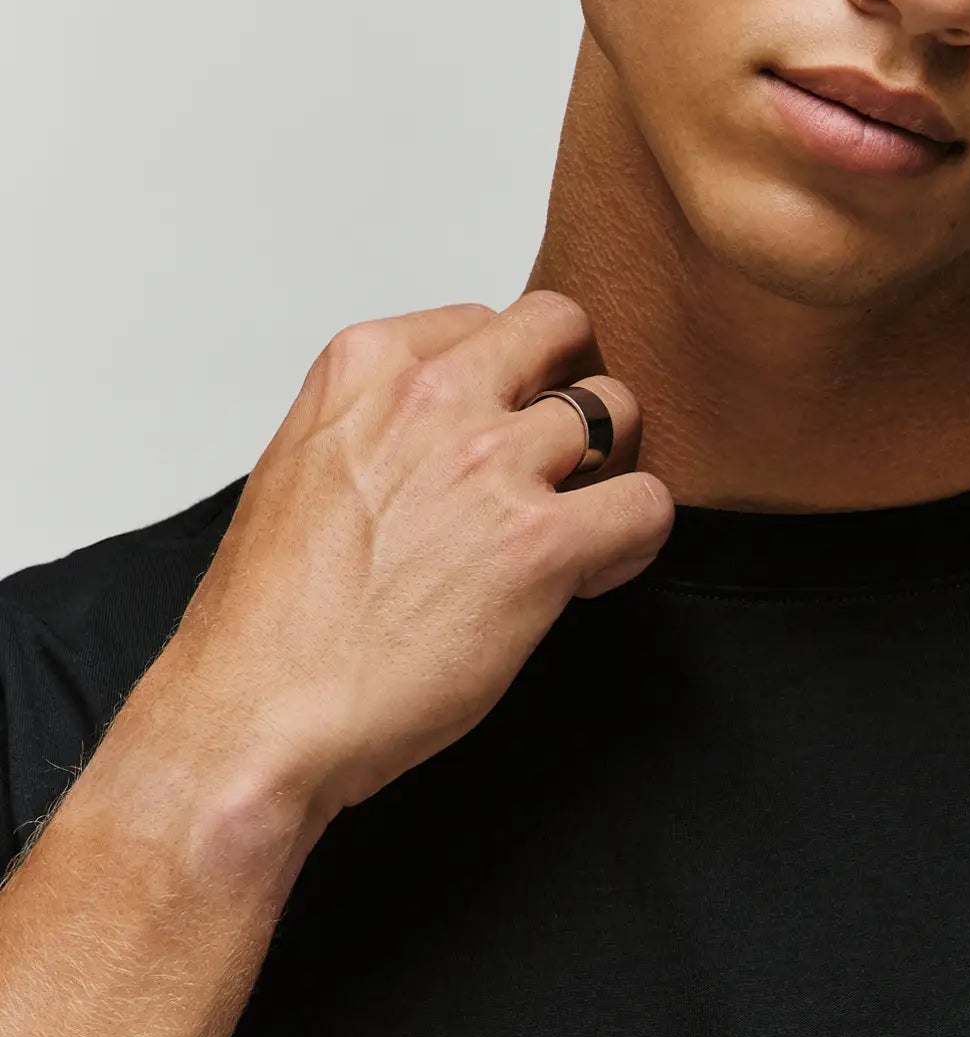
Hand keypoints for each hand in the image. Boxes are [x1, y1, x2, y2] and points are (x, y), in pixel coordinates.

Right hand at [157, 292, 672, 824]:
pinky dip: (636, 538)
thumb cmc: (272, 625)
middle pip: (561, 329)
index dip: (509, 380)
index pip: (484, 322)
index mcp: (365, 369)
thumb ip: (380, 432)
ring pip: (616, 410)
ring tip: (578, 526)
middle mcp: (432, 398)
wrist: (256, 715)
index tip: (498, 434)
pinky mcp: (540, 544)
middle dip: (577, 385)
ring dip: (610, 466)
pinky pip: (647, 504)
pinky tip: (591, 575)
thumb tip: (439, 444)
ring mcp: (490, 464)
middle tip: (566, 458)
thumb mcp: (305, 474)